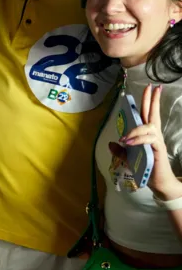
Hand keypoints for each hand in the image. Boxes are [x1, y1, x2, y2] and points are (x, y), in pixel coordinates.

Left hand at [123, 84, 181, 200]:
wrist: (158, 182)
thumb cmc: (146, 168)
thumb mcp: (129, 158)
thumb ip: (121, 151)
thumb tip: (111, 143)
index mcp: (147, 134)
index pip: (147, 114)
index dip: (148, 101)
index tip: (150, 88)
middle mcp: (154, 134)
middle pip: (152, 114)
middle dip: (151, 100)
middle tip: (152, 87)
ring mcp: (157, 141)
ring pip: (148, 127)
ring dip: (135, 129)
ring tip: (125, 139)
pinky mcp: (158, 150)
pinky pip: (149, 140)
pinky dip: (138, 139)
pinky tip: (129, 143)